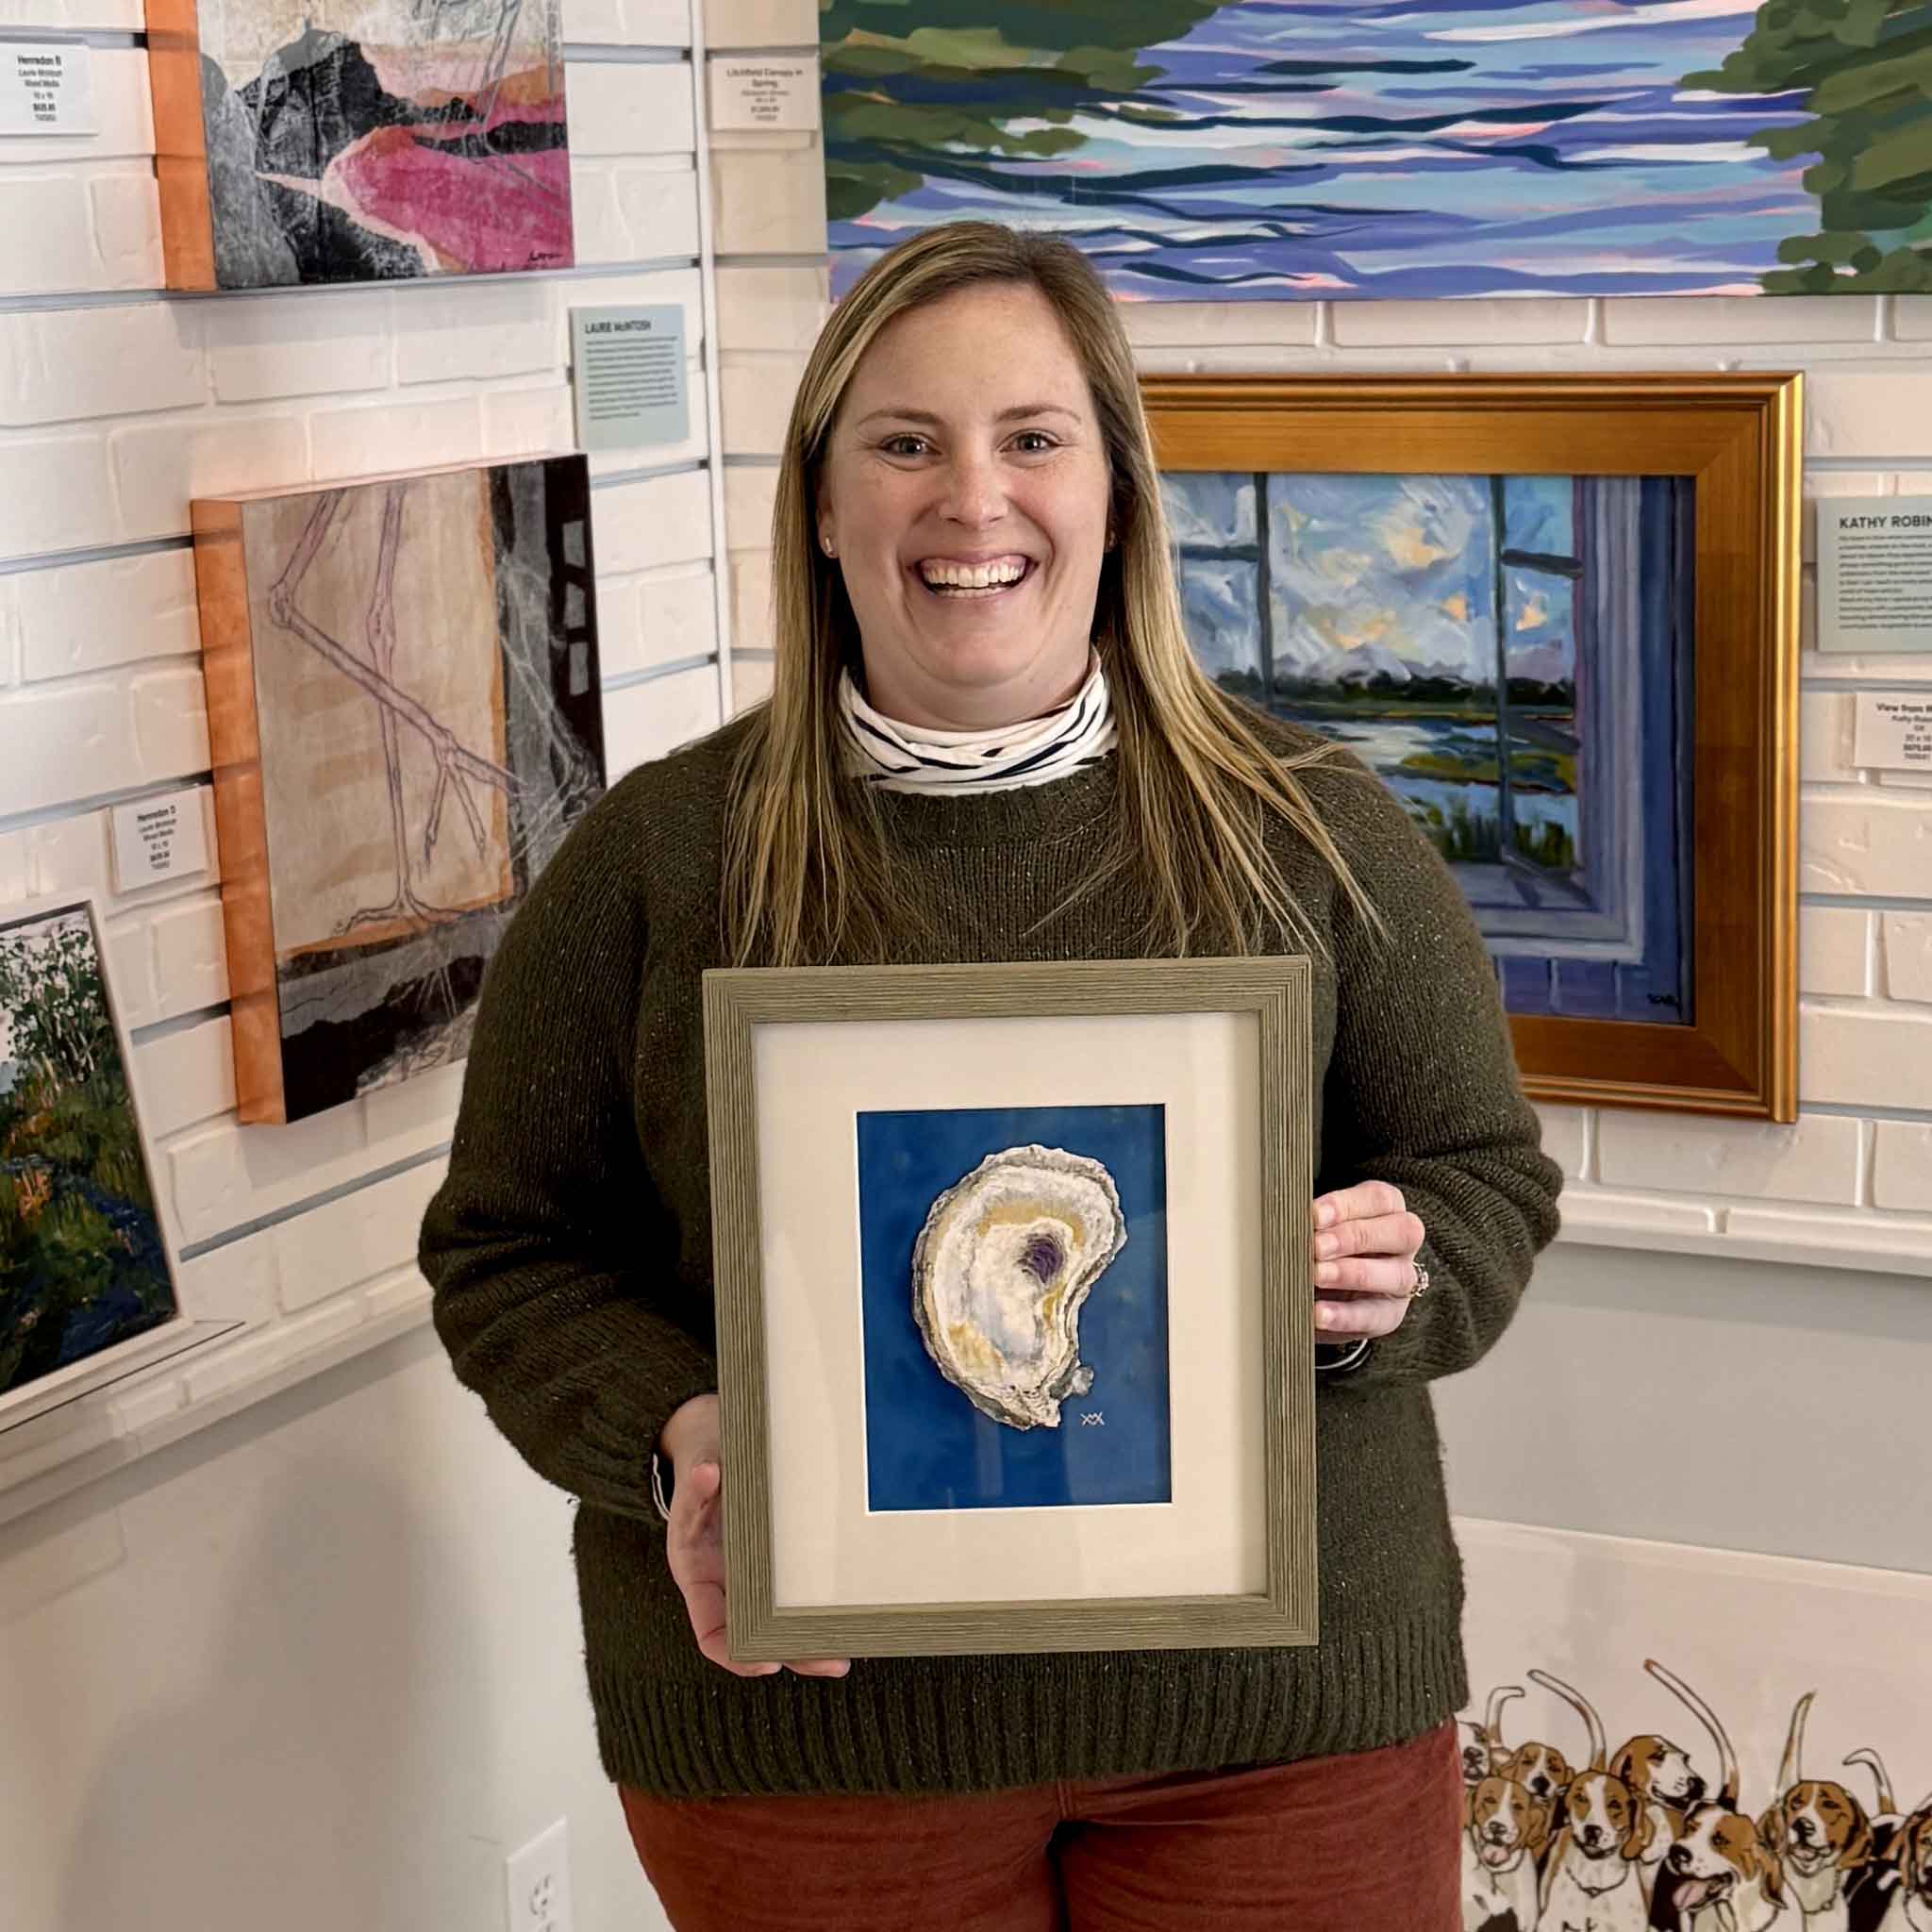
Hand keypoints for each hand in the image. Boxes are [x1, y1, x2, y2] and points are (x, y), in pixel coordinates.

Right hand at [658, 1394, 849, 1680]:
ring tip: (846, 1651)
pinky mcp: (781, 1558)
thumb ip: (697, 1479)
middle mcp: (726, 1582)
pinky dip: (818, 1606)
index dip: (736, 1654)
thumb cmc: (705, 1456)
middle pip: (757, 1635)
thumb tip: (706, 1472)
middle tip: (831, 1661)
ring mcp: (754, 1573)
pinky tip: (848, 1611)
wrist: (717, 1440)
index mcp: (697, 1572)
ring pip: (780, 1622)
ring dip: (811, 1639)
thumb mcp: (696, 1463)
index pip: (712, 1631)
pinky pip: (798, 1591)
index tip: (766, 1664)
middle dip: (791, 1654)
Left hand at [1311, 1180, 1426, 1340]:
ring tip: (1316, 1276)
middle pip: (1401, 1233)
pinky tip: (1318, 1313)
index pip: (1380, 1199)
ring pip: (1396, 1275)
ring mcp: (1401, 1280)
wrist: (1328, 1287)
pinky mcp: (1389, 1315)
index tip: (1313, 1215)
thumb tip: (1285, 1221)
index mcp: (1388, 1210)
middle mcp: (1403, 1244)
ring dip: (1351, 1274)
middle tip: (1316, 1246)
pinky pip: (1375, 1316)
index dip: (1347, 1205)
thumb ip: (1312, 1223)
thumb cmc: (1323, 1244)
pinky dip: (1344, 1315)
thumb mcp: (1321, 1226)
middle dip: (1353, 1238)